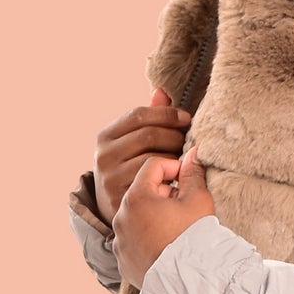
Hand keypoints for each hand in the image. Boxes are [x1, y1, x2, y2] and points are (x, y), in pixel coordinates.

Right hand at [94, 89, 192, 220]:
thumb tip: (163, 90)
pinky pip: (156, 183)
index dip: (166, 114)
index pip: (139, 115)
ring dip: (176, 158)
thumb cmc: (130, 165)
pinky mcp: (122, 198)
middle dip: (175, 136)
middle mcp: (104, 156)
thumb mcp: (132, 140)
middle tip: (189, 142)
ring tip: (185, 159)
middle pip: (149, 135)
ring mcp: (111, 178)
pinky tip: (179, 177)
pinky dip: (171, 178)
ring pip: (154, 159)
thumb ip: (149, 117)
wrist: (112, 204)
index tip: (186, 118)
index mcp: (105, 136)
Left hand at [112, 141, 215, 286]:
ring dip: (154, 216)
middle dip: (164, 193)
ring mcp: (119, 241)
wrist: (189, 283)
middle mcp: (120, 217)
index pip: (153, 166)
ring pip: (136, 217)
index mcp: (136, 197)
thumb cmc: (195, 239)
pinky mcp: (122, 261)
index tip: (188, 180)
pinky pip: (133, 241)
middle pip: (142, 192)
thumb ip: (193, 173)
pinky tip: (166, 246)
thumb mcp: (198, 200)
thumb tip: (192, 153)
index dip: (174, 167)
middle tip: (185, 207)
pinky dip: (146, 238)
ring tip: (176, 228)